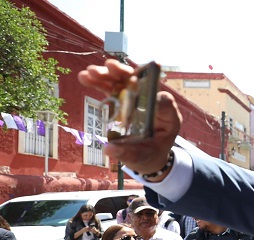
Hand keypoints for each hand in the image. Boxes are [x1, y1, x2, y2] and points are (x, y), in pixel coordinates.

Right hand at [78, 59, 180, 175]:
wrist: (148, 156)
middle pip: (141, 83)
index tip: (138, 91)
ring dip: (107, 74)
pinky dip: (98, 82)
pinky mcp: (124, 100)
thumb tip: (109, 149)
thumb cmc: (151, 154)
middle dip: (125, 73)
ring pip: (124, 81)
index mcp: (168, 117)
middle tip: (109, 68)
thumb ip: (129, 154)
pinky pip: (112, 88)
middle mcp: (153, 103)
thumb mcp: (144, 157)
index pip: (165, 101)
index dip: (152, 94)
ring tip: (91, 72)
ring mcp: (137, 99)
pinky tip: (84, 77)